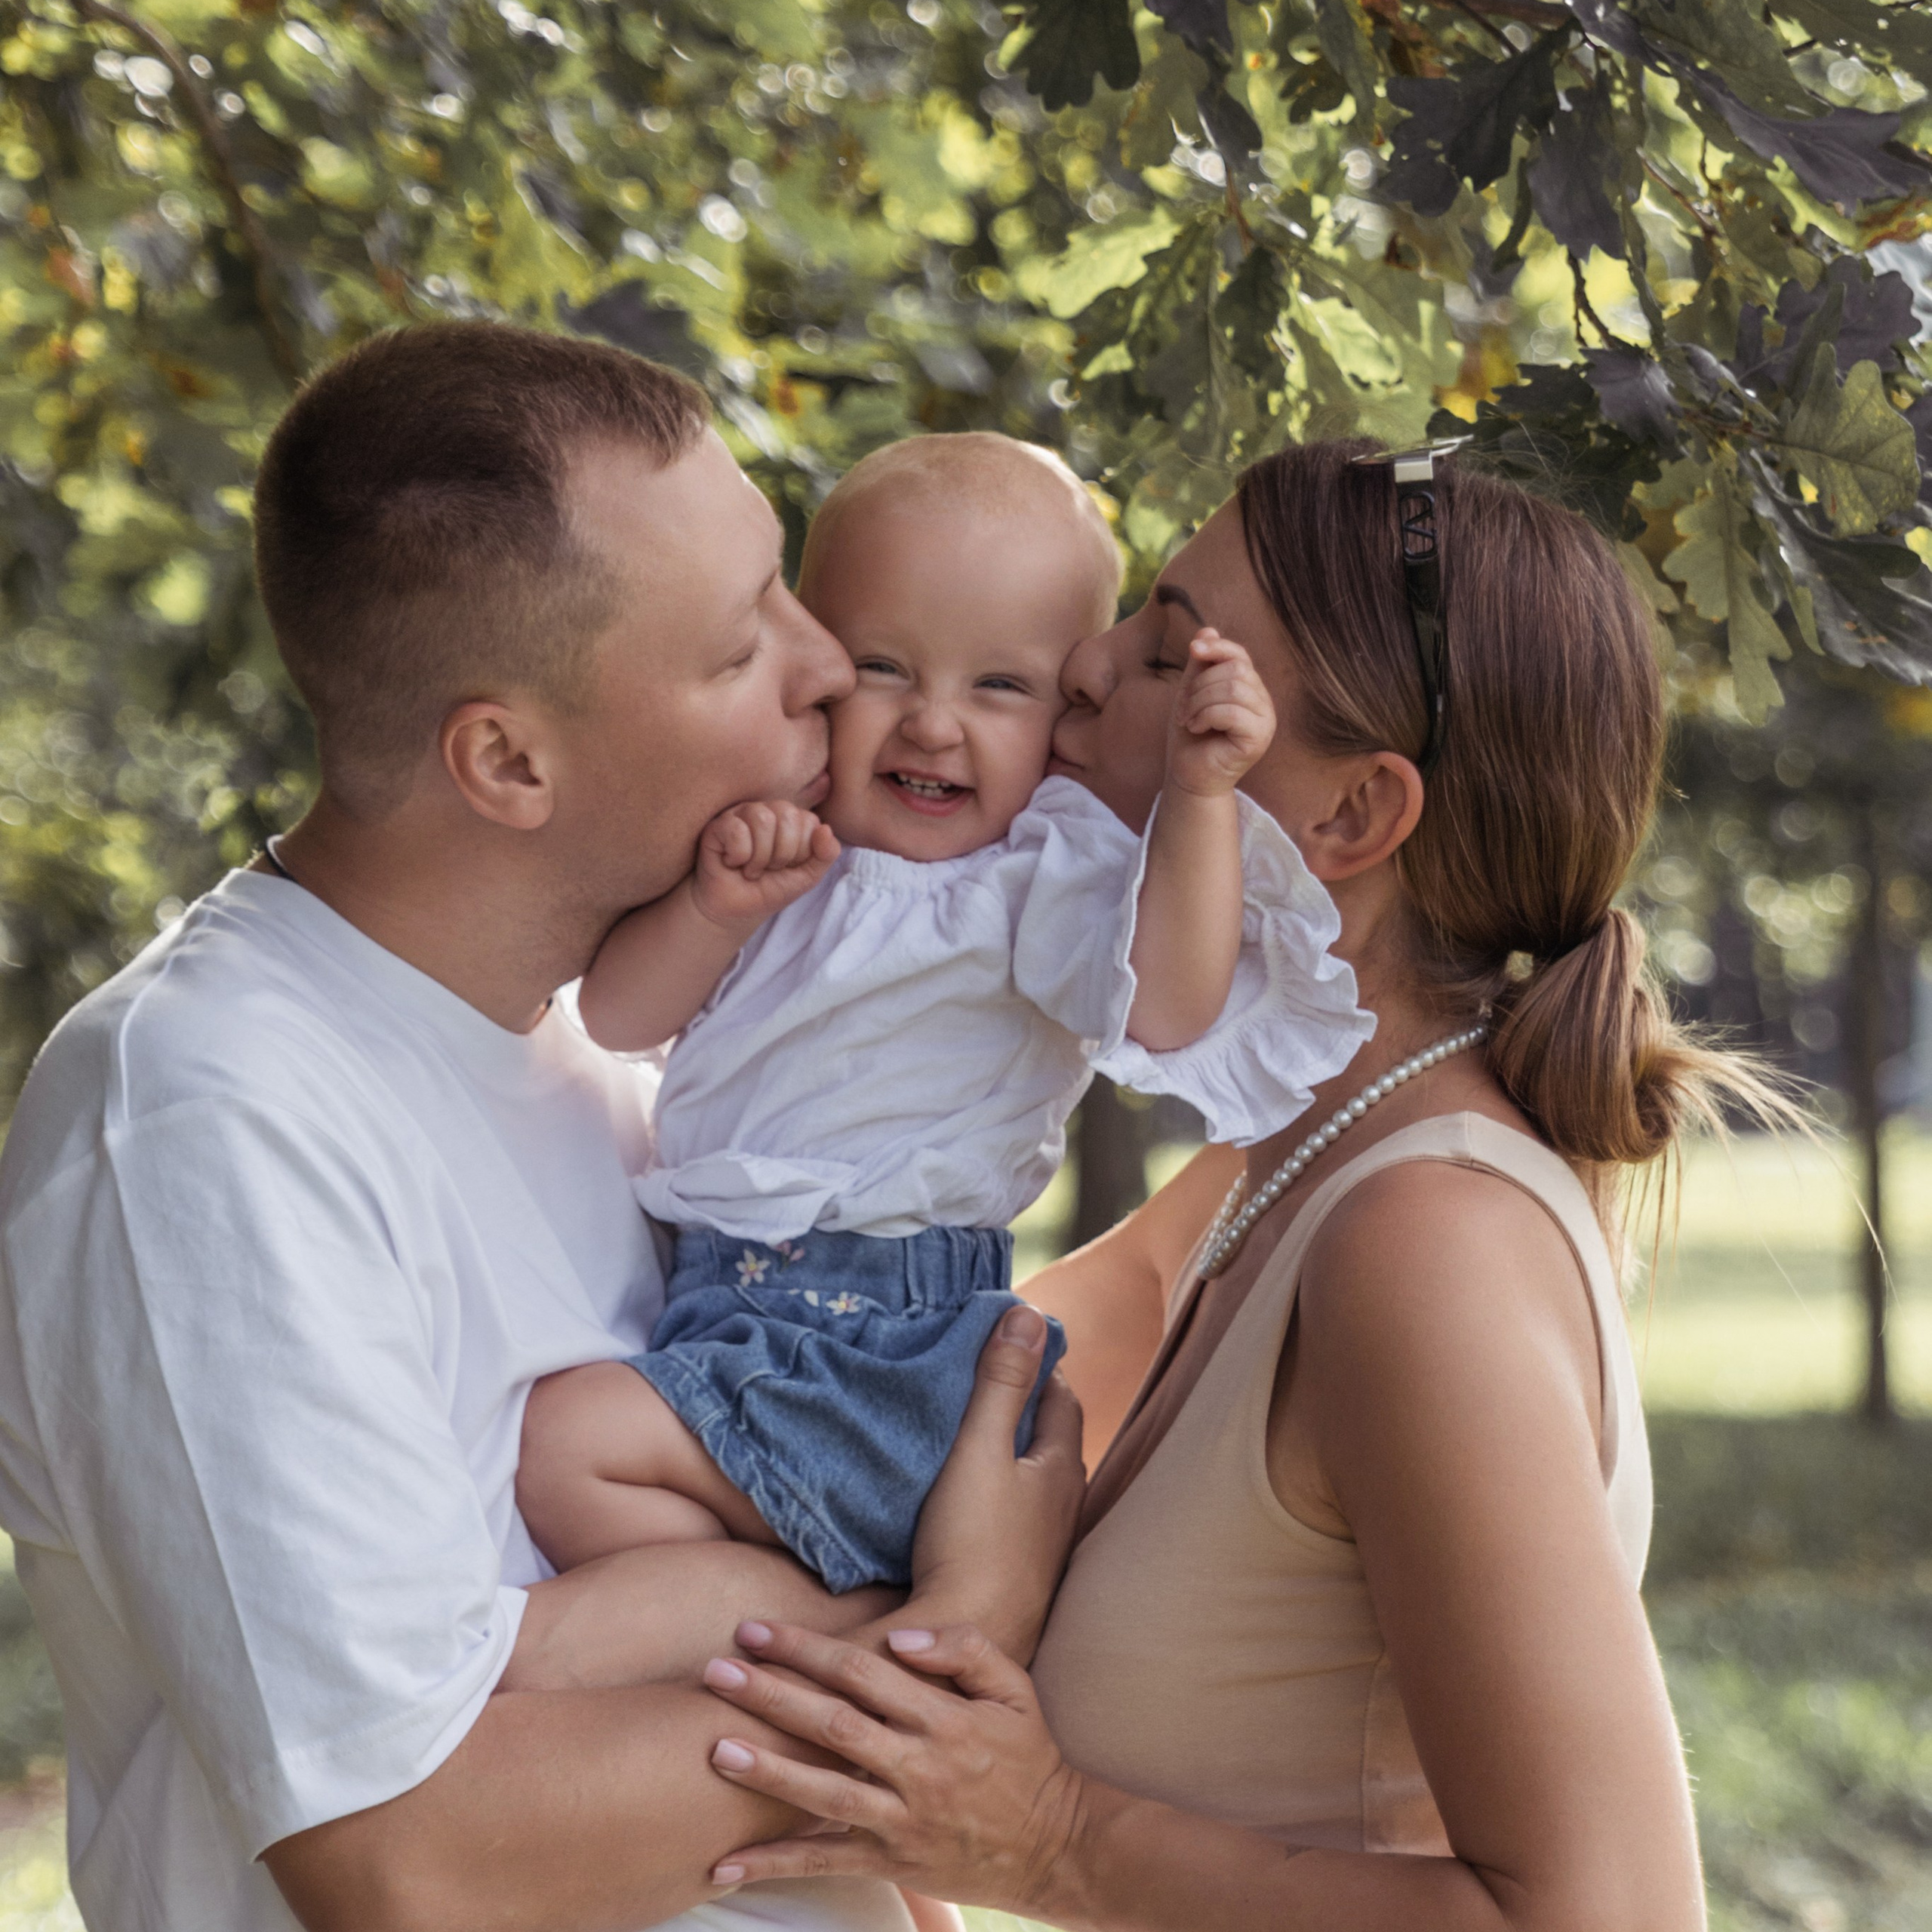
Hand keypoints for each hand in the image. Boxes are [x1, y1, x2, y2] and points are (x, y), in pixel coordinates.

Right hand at [691, 802, 839, 930]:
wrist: (736, 911)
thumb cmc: (770, 889)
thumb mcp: (807, 876)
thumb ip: (826, 854)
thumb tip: (826, 829)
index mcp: (791, 819)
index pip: (809, 821)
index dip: (800, 852)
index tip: (787, 867)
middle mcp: (767, 811)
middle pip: (787, 816)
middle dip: (782, 854)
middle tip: (769, 869)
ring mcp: (741, 814)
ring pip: (762, 819)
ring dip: (760, 857)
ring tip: (752, 869)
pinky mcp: (717, 825)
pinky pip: (736, 829)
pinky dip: (739, 855)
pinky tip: (732, 863)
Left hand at [700, 1621, 1083, 1920]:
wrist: (1058, 1847)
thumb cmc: (1030, 1757)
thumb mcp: (1015, 1688)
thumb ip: (964, 1648)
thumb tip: (902, 1634)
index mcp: (945, 1716)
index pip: (863, 1671)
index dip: (807, 1648)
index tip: (756, 1629)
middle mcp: (920, 1766)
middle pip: (834, 1724)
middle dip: (771, 1695)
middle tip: (716, 1671)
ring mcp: (904, 1818)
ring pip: (825, 1792)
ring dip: (767, 1771)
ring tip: (714, 1749)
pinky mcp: (894, 1862)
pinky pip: (828, 1861)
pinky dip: (775, 1863)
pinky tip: (724, 1864)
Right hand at [905, 1306, 1083, 1662]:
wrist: (965, 1641)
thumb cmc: (973, 1545)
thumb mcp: (978, 1451)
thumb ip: (1000, 1384)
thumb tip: (1026, 1315)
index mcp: (1059, 1468)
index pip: (1061, 1397)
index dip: (1041, 1364)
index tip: (1013, 1339)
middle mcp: (1063, 1506)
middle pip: (1052, 1438)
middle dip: (1029, 1403)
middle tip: (991, 1376)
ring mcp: (1043, 1544)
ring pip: (1036, 1478)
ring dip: (1015, 1449)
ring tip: (977, 1429)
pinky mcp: (1018, 1573)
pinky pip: (1016, 1512)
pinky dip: (1000, 1488)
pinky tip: (970, 1496)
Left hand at [1165, 630, 1274, 797]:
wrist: (1188, 774)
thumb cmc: (1191, 735)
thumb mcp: (1191, 692)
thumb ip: (1201, 664)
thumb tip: (1207, 629)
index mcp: (1250, 688)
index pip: (1240, 655)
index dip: (1217, 647)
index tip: (1193, 650)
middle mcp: (1263, 702)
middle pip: (1235, 670)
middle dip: (1200, 686)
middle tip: (1184, 709)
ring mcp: (1265, 721)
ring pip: (1233, 688)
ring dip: (1199, 702)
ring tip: (1188, 720)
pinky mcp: (1259, 739)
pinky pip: (1232, 711)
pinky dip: (1206, 716)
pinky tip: (1197, 727)